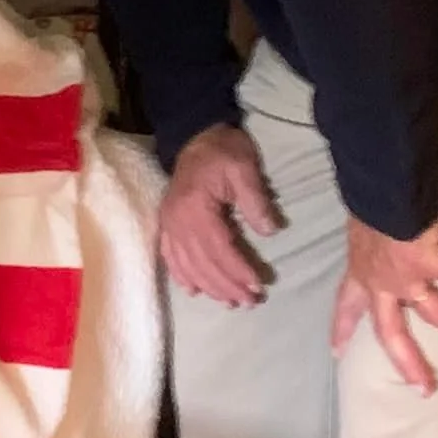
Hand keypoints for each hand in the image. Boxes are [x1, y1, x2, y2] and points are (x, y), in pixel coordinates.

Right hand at [159, 123, 282, 306]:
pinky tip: (193, 290)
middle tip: (249, 302)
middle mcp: (177, 220)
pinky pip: (170, 256)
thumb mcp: (244, 168)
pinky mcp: (167, 223)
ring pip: (187, 264)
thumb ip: (256, 200)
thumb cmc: (223, 151)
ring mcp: (169, 222)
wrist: (196, 134)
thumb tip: (270, 231)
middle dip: (226, 286)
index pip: (218, 248)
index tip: (258, 287)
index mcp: (195, 207)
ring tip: (229, 302)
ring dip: (208, 287)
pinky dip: (181, 275)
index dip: (237, 270)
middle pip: (202, 262)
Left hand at [331, 218, 437, 395]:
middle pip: (392, 332)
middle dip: (407, 362)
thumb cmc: (366, 202)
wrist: (373, 191)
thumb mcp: (359, 229)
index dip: (342, 328)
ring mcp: (404, 278)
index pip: (348, 305)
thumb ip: (372, 241)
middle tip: (423, 388)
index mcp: (361, 272)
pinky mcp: (426, 263)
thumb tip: (381, 233)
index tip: (336, 351)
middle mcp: (381, 283)